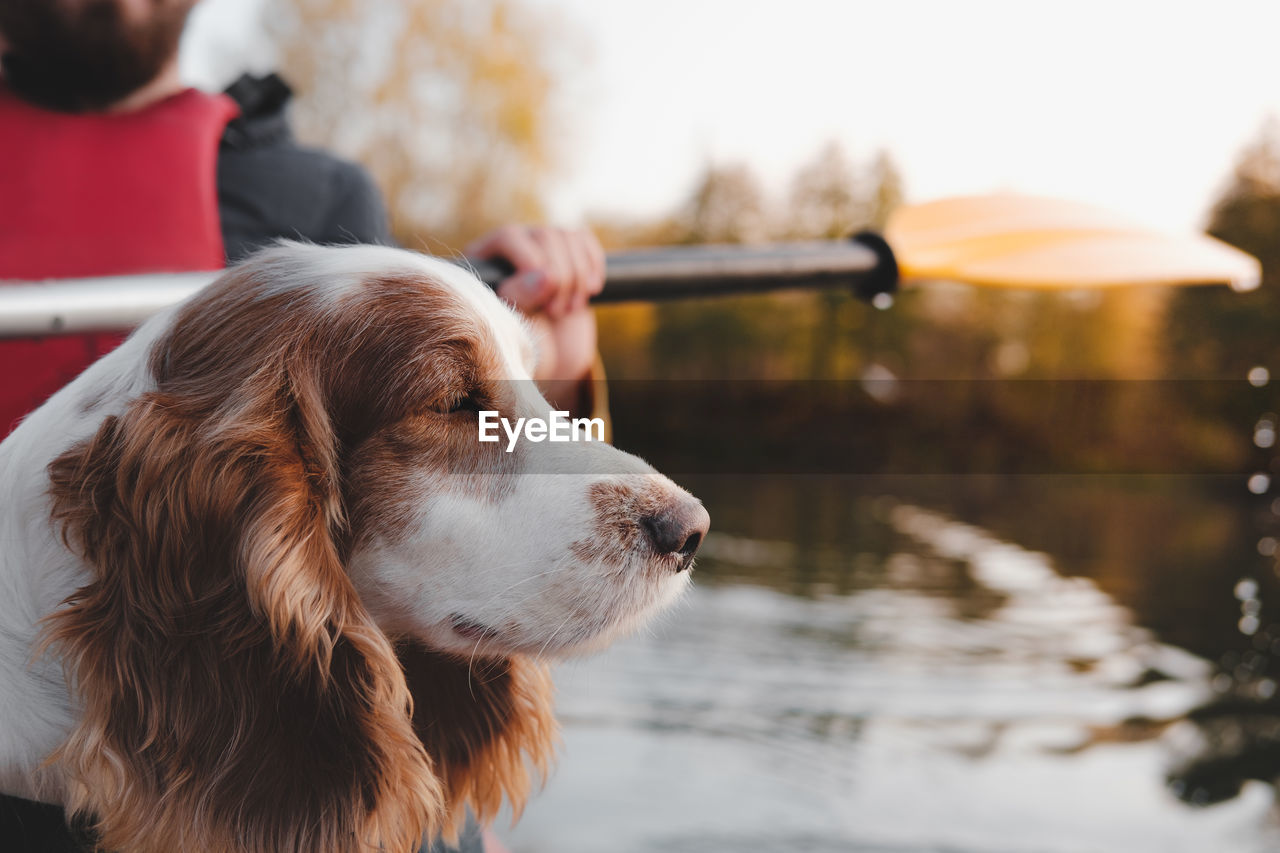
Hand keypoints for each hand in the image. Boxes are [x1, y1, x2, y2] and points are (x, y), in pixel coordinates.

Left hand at [466, 225, 604, 398]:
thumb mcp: (514, 328)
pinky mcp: (567, 252)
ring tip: (569, 310)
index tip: (543, 305)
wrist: (548, 356)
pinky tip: (591, 290)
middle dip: (561, 279)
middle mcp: (511, 246)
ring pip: (568, 238)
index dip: (532, 267)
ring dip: (578, 278)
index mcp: (485, 260)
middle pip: (545, 236)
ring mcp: (541, 246)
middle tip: (556, 313)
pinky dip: (593, 265)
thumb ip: (521, 299)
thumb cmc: (521, 345)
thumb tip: (545, 275)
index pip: (509, 238)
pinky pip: (584, 240)